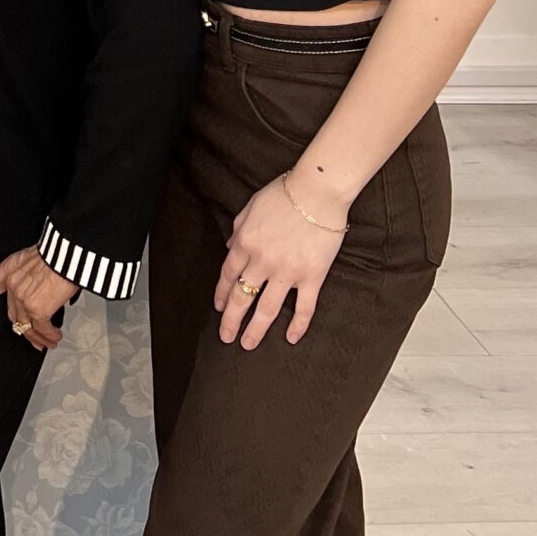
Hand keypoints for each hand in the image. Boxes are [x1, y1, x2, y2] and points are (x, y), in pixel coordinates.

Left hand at [0, 247, 77, 349]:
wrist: (69, 254)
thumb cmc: (58, 253)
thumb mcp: (34, 259)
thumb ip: (28, 276)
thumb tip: (38, 289)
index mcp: (9, 268)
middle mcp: (12, 284)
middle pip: (12, 314)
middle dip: (24, 328)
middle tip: (33, 338)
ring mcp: (23, 298)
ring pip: (26, 325)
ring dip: (39, 337)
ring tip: (48, 342)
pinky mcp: (37, 310)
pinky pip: (42, 328)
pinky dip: (50, 335)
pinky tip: (55, 337)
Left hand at [217, 175, 345, 347]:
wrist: (318, 191)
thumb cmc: (284, 193)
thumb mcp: (251, 206)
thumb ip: (238, 229)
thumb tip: (230, 247)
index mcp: (245, 242)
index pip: (228, 275)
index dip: (221, 293)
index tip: (218, 307)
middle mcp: (262, 261)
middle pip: (242, 297)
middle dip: (231, 320)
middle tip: (226, 337)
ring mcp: (287, 272)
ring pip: (267, 309)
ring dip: (256, 329)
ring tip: (248, 344)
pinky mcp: (312, 277)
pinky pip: (304, 307)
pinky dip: (297, 325)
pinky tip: (290, 338)